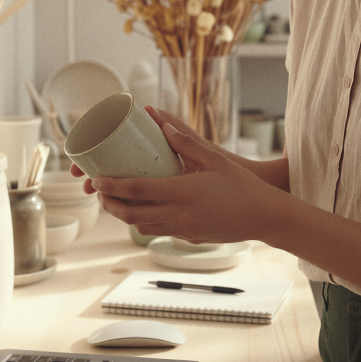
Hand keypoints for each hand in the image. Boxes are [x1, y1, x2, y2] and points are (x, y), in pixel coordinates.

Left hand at [85, 111, 283, 243]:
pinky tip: (144, 210)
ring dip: (124, 215)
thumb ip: (187, 143)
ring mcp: (182, 230)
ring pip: (141, 226)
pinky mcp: (189, 237)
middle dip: (110, 204)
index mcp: (182, 193)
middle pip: (131, 214)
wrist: (264, 217)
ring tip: (116, 200)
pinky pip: (158, 231)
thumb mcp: (215, 159)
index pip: (137, 192)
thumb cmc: (242, 185)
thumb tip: (164, 124)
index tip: (96, 180)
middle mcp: (178, 215)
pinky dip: (144, 222)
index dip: (112, 187)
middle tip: (100, 191)